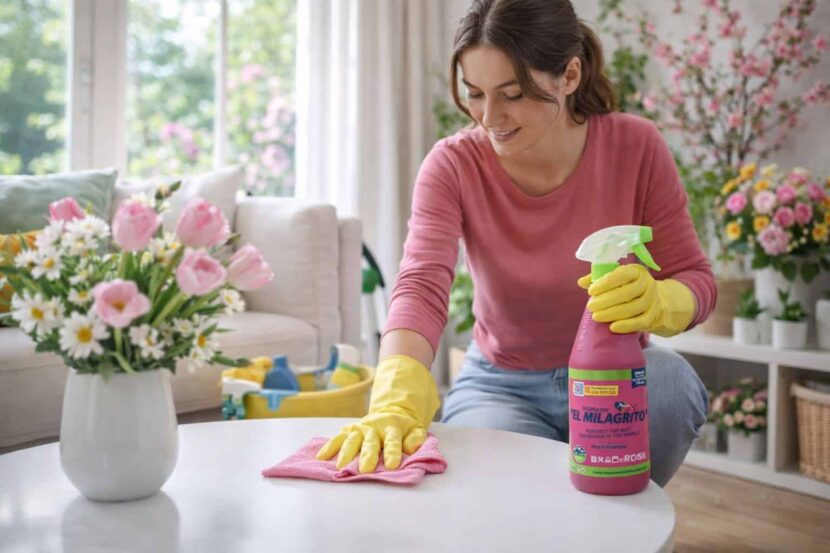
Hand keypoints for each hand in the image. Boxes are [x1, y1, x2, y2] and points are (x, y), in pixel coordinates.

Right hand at [316, 355, 439, 472]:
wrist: (392, 411)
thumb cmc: (404, 427)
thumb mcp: (416, 429)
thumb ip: (415, 439)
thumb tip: (411, 448)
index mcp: (392, 428)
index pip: (392, 441)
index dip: (393, 452)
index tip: (393, 465)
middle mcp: (374, 428)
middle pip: (370, 443)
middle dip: (367, 456)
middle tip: (365, 470)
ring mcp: (359, 429)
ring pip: (351, 440)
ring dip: (346, 453)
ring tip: (341, 467)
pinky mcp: (348, 430)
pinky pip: (337, 439)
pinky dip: (329, 447)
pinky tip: (321, 458)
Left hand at [577, 264, 695, 335]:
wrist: (655, 300)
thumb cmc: (629, 287)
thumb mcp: (616, 278)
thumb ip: (598, 278)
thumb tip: (581, 282)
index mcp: (636, 271)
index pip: (622, 274)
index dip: (606, 283)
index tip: (590, 291)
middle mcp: (647, 284)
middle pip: (628, 292)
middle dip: (606, 300)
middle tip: (590, 306)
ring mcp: (653, 301)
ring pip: (634, 307)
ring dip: (613, 313)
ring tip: (597, 317)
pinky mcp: (654, 316)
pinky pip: (641, 322)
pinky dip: (627, 325)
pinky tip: (612, 327)